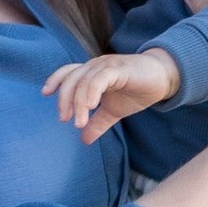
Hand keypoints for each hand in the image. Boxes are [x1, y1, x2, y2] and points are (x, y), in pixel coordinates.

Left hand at [43, 48, 181, 140]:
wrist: (162, 79)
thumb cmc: (137, 91)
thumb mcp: (114, 111)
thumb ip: (98, 123)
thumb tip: (84, 140)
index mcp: (92, 73)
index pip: (68, 73)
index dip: (55, 80)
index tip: (45, 94)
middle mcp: (96, 66)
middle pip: (71, 79)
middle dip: (64, 99)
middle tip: (64, 120)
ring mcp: (107, 66)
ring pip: (84, 81)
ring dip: (78, 103)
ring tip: (79, 123)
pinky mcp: (119, 69)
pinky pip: (100, 78)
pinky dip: (92, 91)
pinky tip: (91, 107)